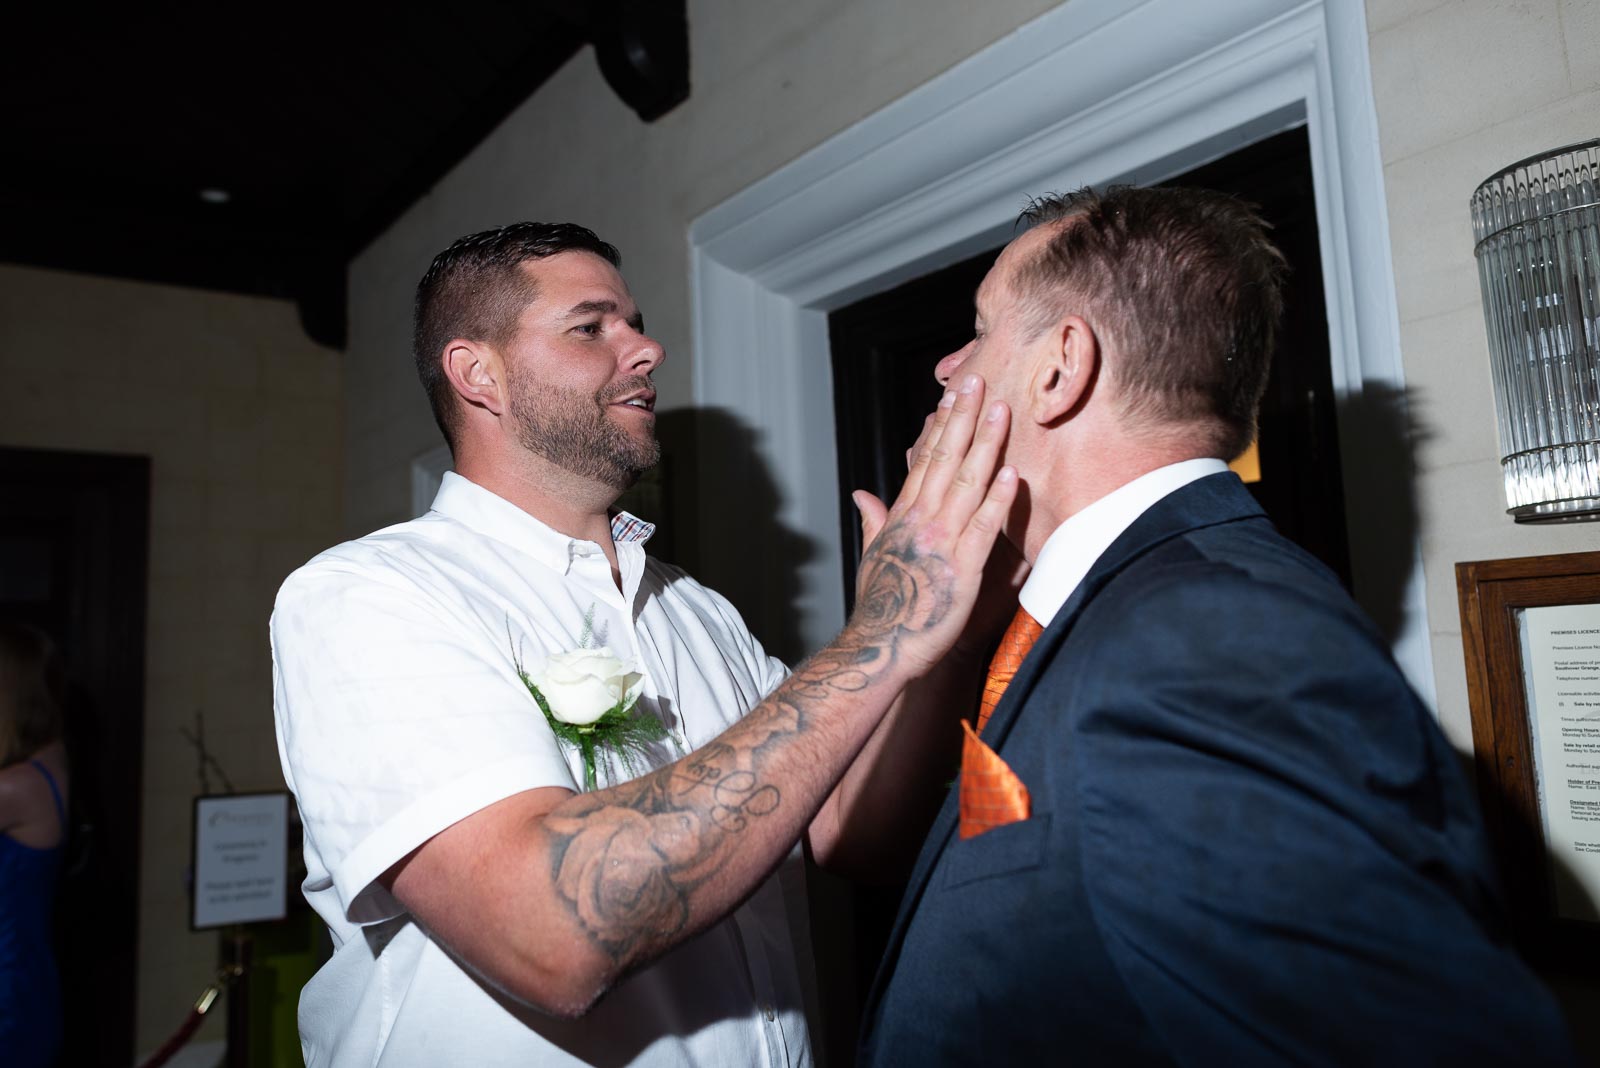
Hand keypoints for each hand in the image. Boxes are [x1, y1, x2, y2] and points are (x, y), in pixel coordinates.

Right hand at [846, 374, 1015, 678]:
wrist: (880, 647)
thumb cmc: (881, 606)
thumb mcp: (873, 555)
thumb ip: (874, 519)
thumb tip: (863, 494)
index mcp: (902, 516)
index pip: (923, 459)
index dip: (939, 424)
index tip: (952, 394)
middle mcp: (922, 520)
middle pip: (945, 458)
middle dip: (962, 417)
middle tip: (978, 379)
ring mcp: (942, 541)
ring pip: (966, 483)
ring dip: (984, 444)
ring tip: (999, 409)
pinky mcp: (963, 568)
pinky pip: (983, 527)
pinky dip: (997, 499)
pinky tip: (1010, 473)